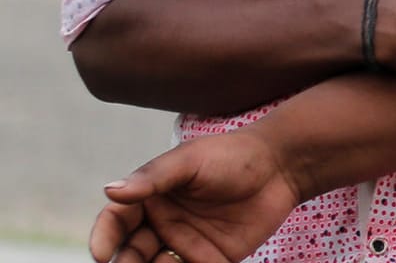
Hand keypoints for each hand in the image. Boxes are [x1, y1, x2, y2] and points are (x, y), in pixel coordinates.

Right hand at [89, 132, 300, 262]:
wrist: (282, 166)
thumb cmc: (232, 155)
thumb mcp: (190, 160)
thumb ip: (153, 177)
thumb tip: (110, 190)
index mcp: (151, 197)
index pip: (117, 221)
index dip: (104, 237)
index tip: (101, 253)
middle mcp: (163, 223)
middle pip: (131, 252)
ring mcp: (185, 243)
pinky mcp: (211, 260)